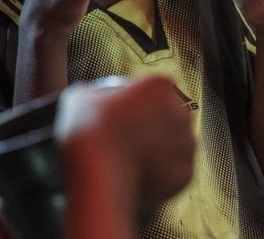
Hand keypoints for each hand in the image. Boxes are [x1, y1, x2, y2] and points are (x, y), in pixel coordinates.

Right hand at [54, 75, 195, 207]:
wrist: (97, 178)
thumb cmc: (91, 134)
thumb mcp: (79, 98)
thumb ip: (91, 93)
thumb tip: (88, 97)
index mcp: (158, 86)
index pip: (151, 86)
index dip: (134, 97)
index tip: (119, 108)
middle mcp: (180, 112)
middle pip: (167, 113)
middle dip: (150, 122)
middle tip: (123, 133)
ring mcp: (185, 145)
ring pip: (173, 143)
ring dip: (157, 148)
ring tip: (128, 156)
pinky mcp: (184, 174)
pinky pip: (172, 170)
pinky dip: (158, 172)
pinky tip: (136, 172)